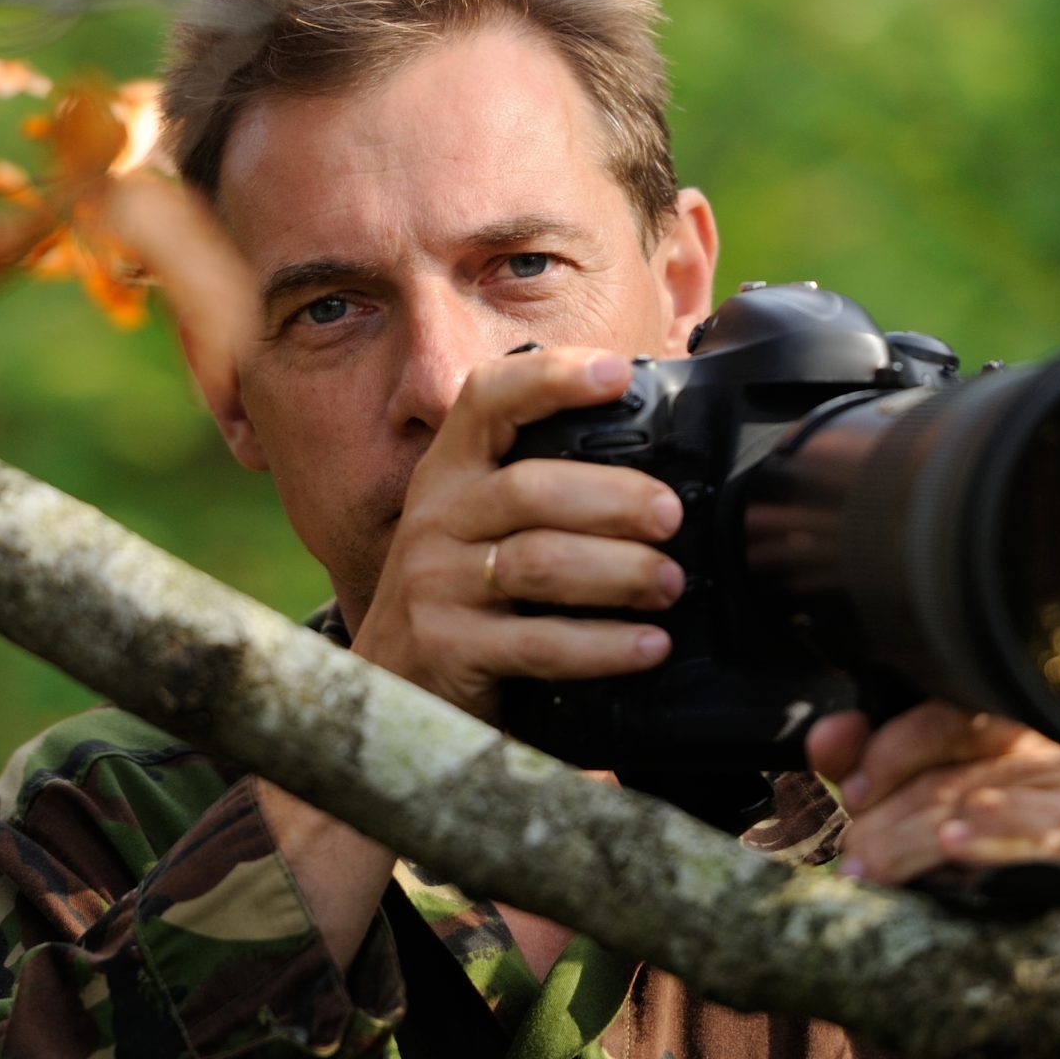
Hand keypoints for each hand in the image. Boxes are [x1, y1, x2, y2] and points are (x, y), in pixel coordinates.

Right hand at [350, 347, 685, 721]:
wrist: (390, 683)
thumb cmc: (459, 594)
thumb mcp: (479, 527)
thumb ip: (544, 491)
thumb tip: (656, 472)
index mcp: (450, 473)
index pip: (488, 400)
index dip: (551, 378)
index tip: (618, 375)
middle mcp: (437, 519)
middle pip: (529, 488)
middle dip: (613, 497)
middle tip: (670, 515)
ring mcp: (435, 585)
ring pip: (538, 563)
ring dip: (618, 571)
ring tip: (669, 583)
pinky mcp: (447, 649)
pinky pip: (538, 643)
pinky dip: (603, 646)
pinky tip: (648, 647)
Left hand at [803, 701, 1059, 890]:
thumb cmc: (993, 858)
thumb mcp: (922, 808)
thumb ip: (873, 765)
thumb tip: (825, 739)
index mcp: (1014, 730)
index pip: (952, 716)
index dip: (894, 748)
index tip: (851, 791)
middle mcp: (1058, 751)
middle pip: (963, 765)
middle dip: (893, 813)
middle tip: (854, 856)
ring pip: (992, 797)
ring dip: (921, 833)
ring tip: (875, 864)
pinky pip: (1052, 828)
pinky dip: (999, 830)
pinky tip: (954, 840)